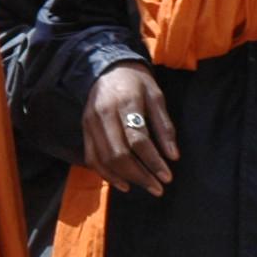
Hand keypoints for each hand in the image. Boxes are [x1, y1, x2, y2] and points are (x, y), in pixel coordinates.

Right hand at [81, 63, 177, 195]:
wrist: (107, 69)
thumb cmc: (136, 82)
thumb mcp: (156, 97)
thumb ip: (164, 126)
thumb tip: (173, 156)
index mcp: (125, 103)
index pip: (138, 140)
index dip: (153, 161)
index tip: (167, 177)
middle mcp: (103, 115)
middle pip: (118, 154)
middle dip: (140, 175)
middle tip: (157, 188)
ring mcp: (90, 124)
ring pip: (104, 159)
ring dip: (124, 178)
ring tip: (144, 186)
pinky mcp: (84, 130)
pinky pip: (91, 158)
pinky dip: (106, 174)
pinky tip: (122, 183)